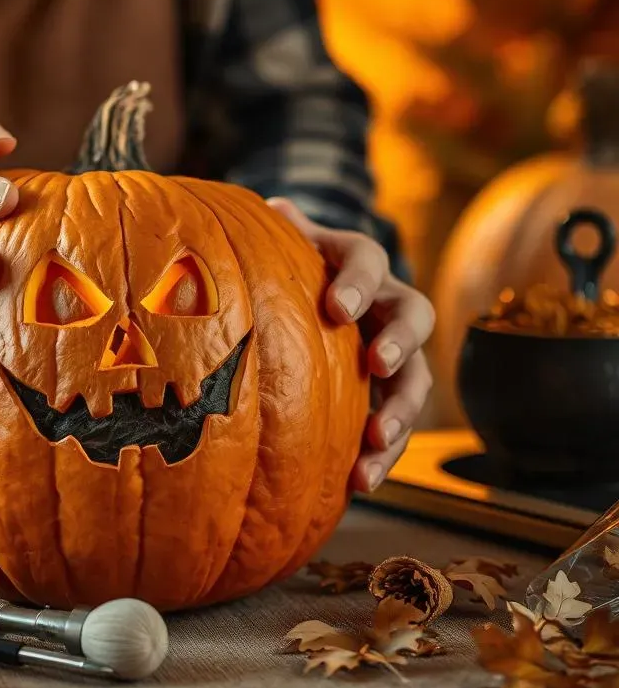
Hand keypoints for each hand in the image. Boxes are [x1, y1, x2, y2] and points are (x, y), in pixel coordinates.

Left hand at [267, 198, 434, 493]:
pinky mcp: (387, 394)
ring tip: (377, 440)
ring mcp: (393, 348)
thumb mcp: (277, 246)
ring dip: (401, 411)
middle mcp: (386, 301)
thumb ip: (275, 233)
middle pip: (413, 314)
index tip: (337, 307)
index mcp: (355, 261)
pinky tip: (360, 481)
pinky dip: (383, 453)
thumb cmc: (284, 268)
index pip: (367, 259)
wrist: (304, 297)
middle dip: (399, 340)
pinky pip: (396, 423)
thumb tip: (271, 206)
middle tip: (377, 364)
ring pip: (416, 376)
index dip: (359, 281)